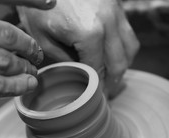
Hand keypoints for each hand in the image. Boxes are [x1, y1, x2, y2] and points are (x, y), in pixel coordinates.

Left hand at [17, 0, 139, 97]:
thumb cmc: (38, 4)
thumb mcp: (42, 38)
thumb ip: (64, 60)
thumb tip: (80, 74)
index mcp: (90, 34)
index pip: (99, 70)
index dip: (99, 88)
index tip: (97, 98)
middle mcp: (109, 22)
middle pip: (120, 63)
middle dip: (114, 81)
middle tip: (107, 92)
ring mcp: (115, 10)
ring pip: (130, 47)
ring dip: (122, 64)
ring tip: (111, 74)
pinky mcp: (116, 2)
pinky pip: (127, 30)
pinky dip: (123, 46)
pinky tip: (112, 53)